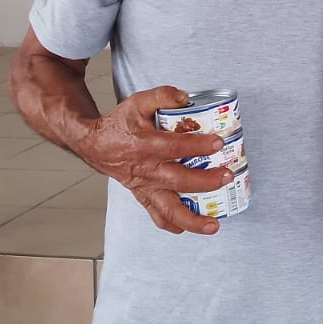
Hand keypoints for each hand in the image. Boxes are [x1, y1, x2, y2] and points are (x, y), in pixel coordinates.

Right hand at [78, 85, 234, 235]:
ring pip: (168, 209)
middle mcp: (146, 170)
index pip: (174, 147)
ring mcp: (145, 187)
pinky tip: (190, 227)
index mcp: (145, 145)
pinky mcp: (143, 196)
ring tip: (213, 225)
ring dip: (192, 219)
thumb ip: (162, 96)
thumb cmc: (119, 124)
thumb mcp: (137, 102)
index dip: (197, 145)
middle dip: (205, 181)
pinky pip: (158, 216)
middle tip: (227, 176)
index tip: (218, 142)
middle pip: (178, 180)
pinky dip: (173, 224)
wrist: (95, 145)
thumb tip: (186, 98)